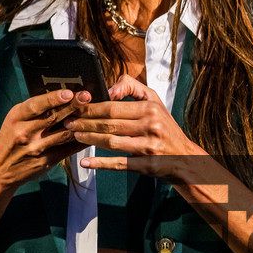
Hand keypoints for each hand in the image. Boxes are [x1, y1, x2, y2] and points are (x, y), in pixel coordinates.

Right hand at [0, 87, 86, 194]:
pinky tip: (92, 133)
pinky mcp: (46, 161)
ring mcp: (36, 149)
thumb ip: (33, 110)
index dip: (53, 98)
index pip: (35, 105)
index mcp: (15, 118)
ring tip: (94, 113)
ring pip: (64, 133)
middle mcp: (25, 133)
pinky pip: (68, 149)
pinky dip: (81, 140)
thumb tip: (58, 95)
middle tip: (87, 96)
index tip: (68, 92)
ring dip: (81, 123)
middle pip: (53, 117)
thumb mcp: (14, 121)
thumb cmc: (9, 140)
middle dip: (72, 105)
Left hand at [64, 74, 206, 180]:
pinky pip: (119, 164)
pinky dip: (101, 164)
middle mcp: (150, 126)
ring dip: (89, 139)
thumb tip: (109, 89)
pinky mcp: (147, 165)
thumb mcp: (154, 100)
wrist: (185, 157)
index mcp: (150, 109)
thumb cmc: (166, 127)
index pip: (113, 106)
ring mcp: (149, 147)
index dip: (91, 108)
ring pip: (112, 142)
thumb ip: (131, 87)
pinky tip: (86, 163)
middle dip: (85, 123)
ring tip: (74, 136)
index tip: (76, 109)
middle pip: (109, 124)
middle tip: (67, 123)